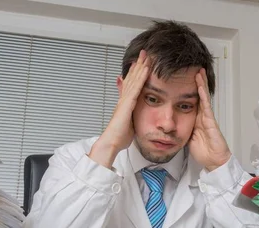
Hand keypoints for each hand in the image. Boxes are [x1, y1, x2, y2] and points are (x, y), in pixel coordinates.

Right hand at [89, 50, 150, 167]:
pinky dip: (141, 77)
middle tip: (143, 54)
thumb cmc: (119, 136)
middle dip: (138, 65)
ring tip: (146, 56)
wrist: (112, 141)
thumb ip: (131, 117)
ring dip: (140, 67)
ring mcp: (125, 100)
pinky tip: (146, 69)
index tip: (139, 64)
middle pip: (132, 78)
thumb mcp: (128, 124)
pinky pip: (136, 87)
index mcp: (124, 104)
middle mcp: (123, 99)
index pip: (131, 85)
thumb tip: (132, 116)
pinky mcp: (127, 103)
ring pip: (134, 79)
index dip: (135, 74)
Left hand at [189, 68, 231, 171]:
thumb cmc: (203, 151)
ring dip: (201, 84)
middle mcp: (202, 116)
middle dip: (197, 82)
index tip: (184, 79)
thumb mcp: (187, 137)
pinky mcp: (211, 121)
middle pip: (199, 95)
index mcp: (196, 119)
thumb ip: (182, 128)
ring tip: (199, 72)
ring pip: (204, 97)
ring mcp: (207, 117)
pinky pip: (206, 106)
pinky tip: (201, 86)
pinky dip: (203, 95)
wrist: (214, 161)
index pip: (191, 100)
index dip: (189, 90)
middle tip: (194, 69)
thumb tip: (171, 124)